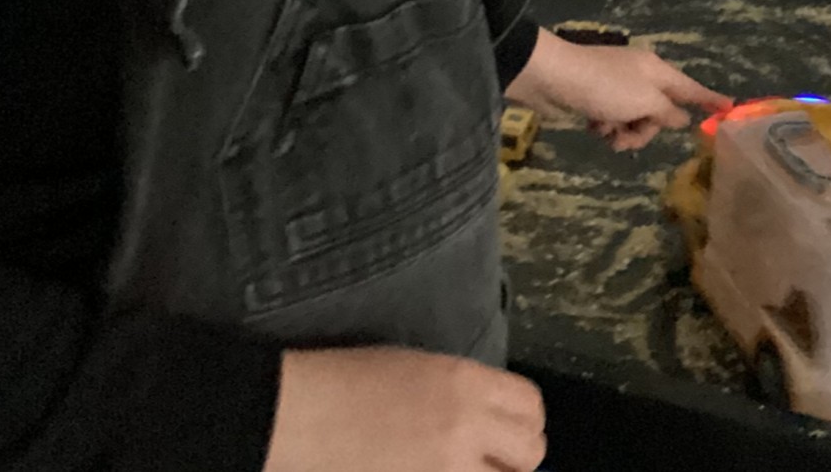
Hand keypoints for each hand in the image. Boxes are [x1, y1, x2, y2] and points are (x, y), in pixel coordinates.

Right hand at [263, 347, 544, 471]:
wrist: (299, 413)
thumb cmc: (350, 381)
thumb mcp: (423, 369)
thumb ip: (468, 393)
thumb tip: (496, 419)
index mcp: (465, 382)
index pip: (531, 406)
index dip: (527, 420)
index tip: (515, 429)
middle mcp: (465, 426)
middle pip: (530, 453)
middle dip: (518, 457)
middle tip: (497, 458)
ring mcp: (445, 468)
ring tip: (471, 469)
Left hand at [507, 30, 731, 150]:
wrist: (553, 77)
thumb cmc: (604, 87)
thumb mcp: (643, 101)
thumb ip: (666, 112)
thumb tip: (679, 117)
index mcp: (657, 70)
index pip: (691, 88)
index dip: (710, 100)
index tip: (730, 107)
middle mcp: (641, 77)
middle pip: (660, 112)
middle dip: (648, 129)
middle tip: (630, 134)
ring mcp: (618, 87)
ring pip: (636, 120)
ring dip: (625, 133)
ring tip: (608, 134)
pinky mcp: (597, 99)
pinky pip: (614, 120)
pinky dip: (607, 127)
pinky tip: (594, 128)